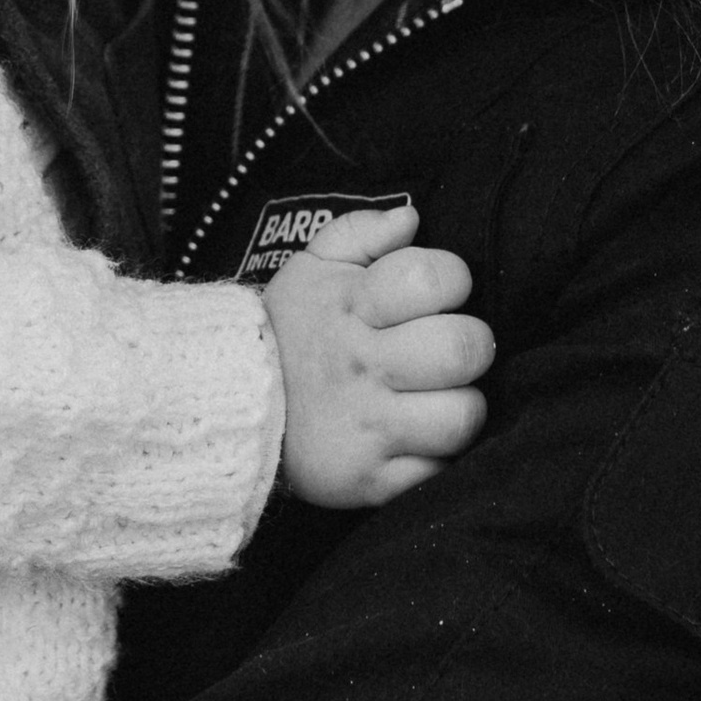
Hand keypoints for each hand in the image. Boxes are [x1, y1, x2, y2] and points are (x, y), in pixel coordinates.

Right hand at [262, 202, 494, 509]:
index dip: (451, 280)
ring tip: (437, 398)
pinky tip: (418, 440)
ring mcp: (366, 429)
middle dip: (470, 345)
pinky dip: (437, 459)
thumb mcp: (311, 268)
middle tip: (446, 351)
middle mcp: (360, 367)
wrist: (229, 408)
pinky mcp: (370, 482)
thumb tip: (412, 218)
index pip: (431, 277)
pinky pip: (438, 472)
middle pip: (461, 349)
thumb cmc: (288, 331)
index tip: (438, 295)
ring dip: (460, 406)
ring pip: (461, 417)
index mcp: (351, 306)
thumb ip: (361, 232)